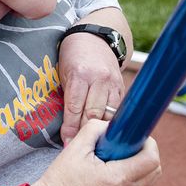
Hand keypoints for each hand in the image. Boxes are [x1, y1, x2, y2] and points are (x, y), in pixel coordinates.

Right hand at [26, 119, 161, 185]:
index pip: (152, 159)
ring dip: (137, 174)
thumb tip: (113, 125)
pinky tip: (106, 185)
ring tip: (114, 167)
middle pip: (154, 173)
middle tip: (127, 150)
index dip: (149, 144)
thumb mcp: (75, 147)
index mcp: (116, 179)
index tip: (138, 138)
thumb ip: (96, 128)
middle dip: (145, 157)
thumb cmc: (59, 180)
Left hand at [58, 26, 124, 144]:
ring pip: (108, 115)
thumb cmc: (72, 55)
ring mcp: (113, 83)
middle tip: (78, 148)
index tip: (66, 144)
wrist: (95, 36)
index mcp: (80, 74)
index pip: (75, 108)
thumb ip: (66, 97)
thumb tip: (65, 128)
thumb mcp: (62, 72)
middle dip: (85, 134)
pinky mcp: (122, 86)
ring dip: (100, 131)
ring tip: (94, 145)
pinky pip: (117, 109)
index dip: (71, 129)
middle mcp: (99, 79)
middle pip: (93, 114)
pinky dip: (111, 122)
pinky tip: (106, 133)